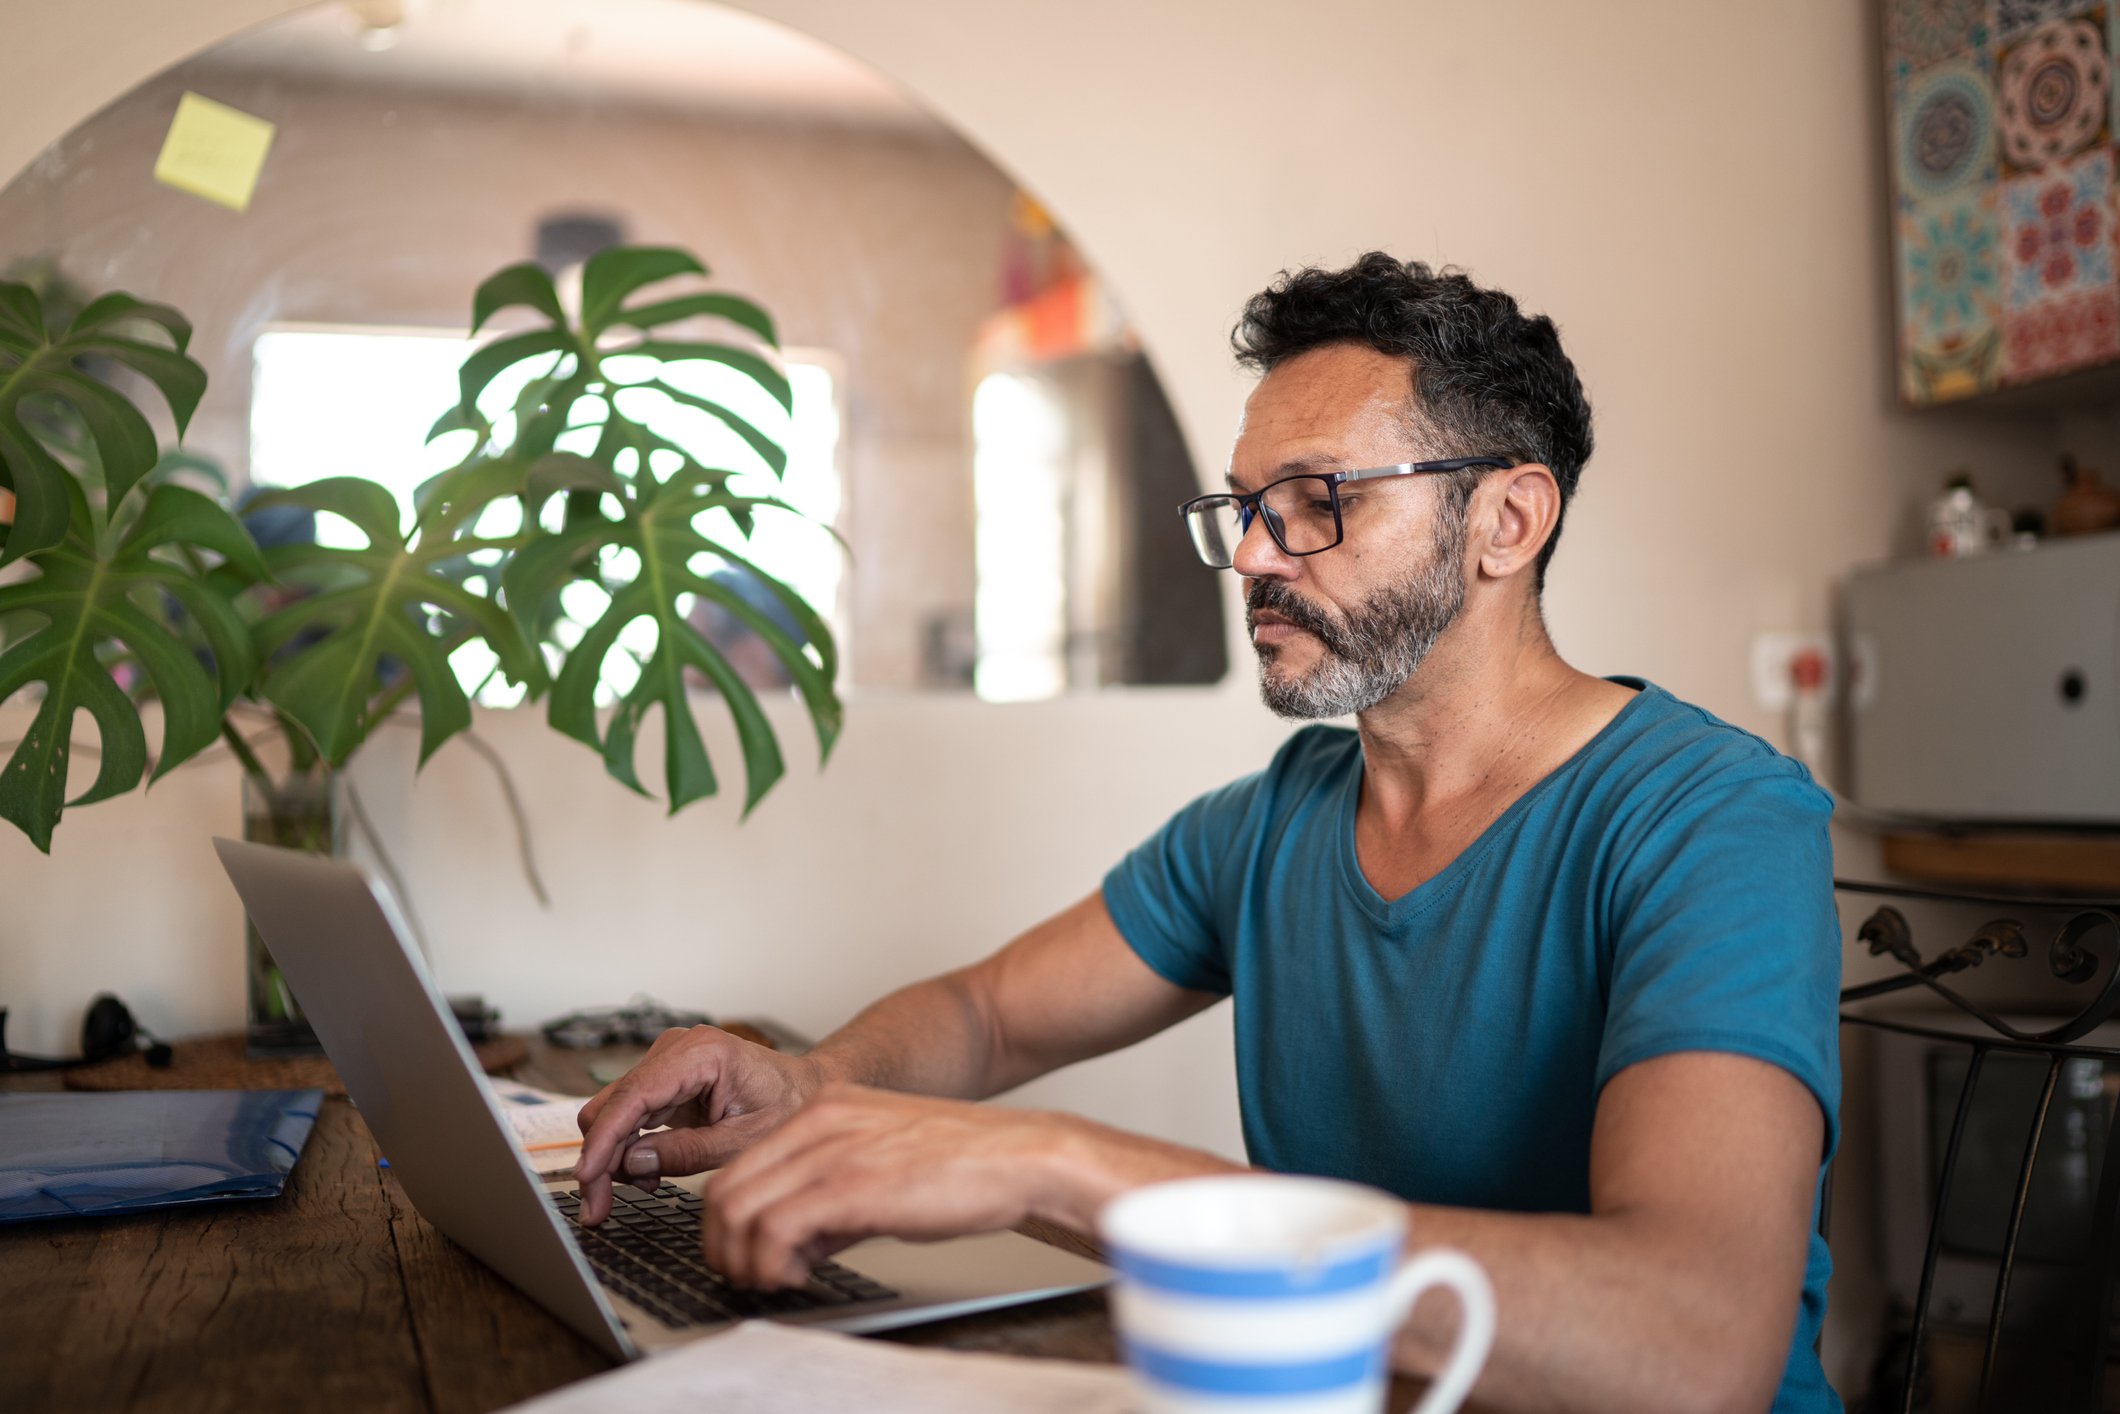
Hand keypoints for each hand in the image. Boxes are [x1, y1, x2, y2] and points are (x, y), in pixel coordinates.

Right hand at [574, 1025, 824, 1225]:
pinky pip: (628, 1116)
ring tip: (643, 1188)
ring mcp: (666, 1062)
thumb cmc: (786, 1106)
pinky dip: (629, 1148)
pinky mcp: (663, 1080)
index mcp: (701, 1053)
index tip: (587, 1178)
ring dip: (616, 1157)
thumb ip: (688, 1152)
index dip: (603, 1140)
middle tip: (599, 1208)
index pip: (634, 1095)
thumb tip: (632, 1163)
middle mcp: (676, 1049)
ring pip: (613, 1113)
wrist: (804, 1090)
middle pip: (612, 1105)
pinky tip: (649, 1174)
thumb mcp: (743, 1141)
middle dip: (601, 1157)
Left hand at [701, 1084, 1089, 1287]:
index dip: (729, 1225)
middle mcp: (818, 1122)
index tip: (748, 1255)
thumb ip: (832, 1194)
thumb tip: (796, 1241)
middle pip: (722, 1192)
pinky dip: (772, 1265)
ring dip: (745, 1261)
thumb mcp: (881, 1163)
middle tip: (753, 1277)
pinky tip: (800, 1275)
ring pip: (737, 1211)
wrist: (1021, 1155)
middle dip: (725, 1248)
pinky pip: (774, 1230)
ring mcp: (832, 1151)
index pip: (736, 1169)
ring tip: (778, 1279)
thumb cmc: (964, 1164)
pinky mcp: (851, 1185)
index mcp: (823, 1110)